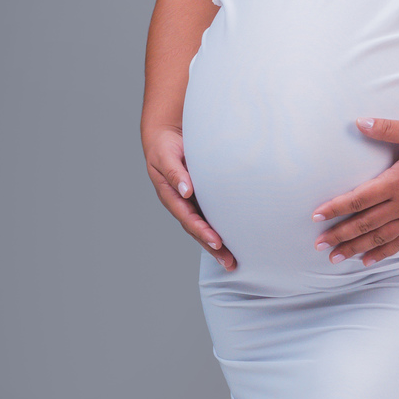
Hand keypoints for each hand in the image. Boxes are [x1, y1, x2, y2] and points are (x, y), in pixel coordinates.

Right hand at [144, 124, 237, 268]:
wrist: (166, 136)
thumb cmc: (165, 146)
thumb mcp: (166, 156)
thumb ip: (175, 173)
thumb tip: (186, 191)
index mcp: (170, 196)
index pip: (187, 218)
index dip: (201, 231)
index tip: (216, 242)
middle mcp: (181, 203)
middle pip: (197, 230)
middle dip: (212, 247)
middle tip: (228, 262)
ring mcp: (191, 202)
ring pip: (204, 227)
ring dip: (217, 245)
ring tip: (231, 261)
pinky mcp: (201, 197)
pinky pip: (211, 215)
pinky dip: (221, 228)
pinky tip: (234, 241)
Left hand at [312, 117, 398, 263]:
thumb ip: (386, 129)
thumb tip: (359, 122)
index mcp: (398, 181)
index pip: (360, 198)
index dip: (336, 207)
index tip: (317, 215)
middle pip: (365, 223)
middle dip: (340, 234)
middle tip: (319, 244)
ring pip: (380, 237)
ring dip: (356, 248)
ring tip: (336, 257)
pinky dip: (382, 253)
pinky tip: (366, 260)